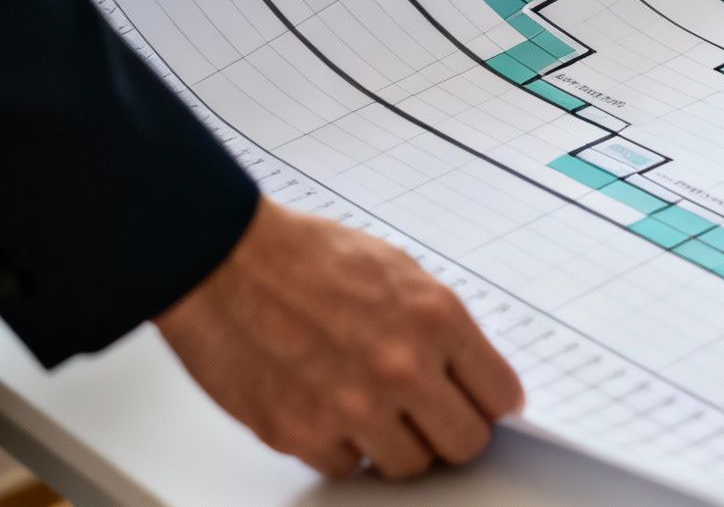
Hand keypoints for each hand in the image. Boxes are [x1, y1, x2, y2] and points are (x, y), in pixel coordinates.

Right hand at [155, 197, 523, 478]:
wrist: (223, 260)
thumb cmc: (303, 256)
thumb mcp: (397, 269)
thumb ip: (439, 327)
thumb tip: (468, 373)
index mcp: (435, 319)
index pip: (500, 398)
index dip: (486, 403)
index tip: (475, 403)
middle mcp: (401, 367)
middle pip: (465, 444)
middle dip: (449, 431)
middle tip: (428, 417)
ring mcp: (352, 407)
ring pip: (409, 467)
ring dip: (395, 444)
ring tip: (370, 408)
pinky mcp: (302, 433)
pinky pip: (347, 468)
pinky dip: (341, 446)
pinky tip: (326, 408)